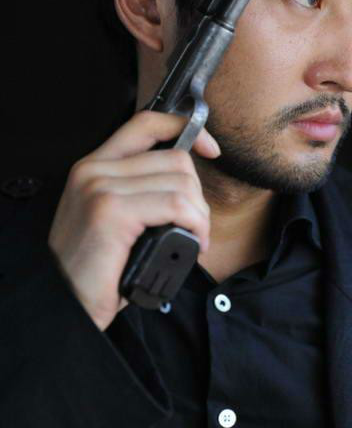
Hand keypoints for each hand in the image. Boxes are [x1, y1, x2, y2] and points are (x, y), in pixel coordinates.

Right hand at [48, 110, 219, 330]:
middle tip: (194, 225)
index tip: (210, 149)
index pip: (147, 123)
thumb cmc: (96, 269)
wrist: (66, 305)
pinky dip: (196, 225)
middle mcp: (93, 170)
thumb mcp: (111, 217)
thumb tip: (185, 178)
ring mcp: (101, 189)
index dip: (186, 128)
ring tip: (192, 238)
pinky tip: (193, 244)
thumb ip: (136, 189)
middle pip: (175, 159)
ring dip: (200, 216)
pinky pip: (177, 206)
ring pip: (181, 184)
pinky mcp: (112, 213)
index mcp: (94, 166)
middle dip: (198, 195)